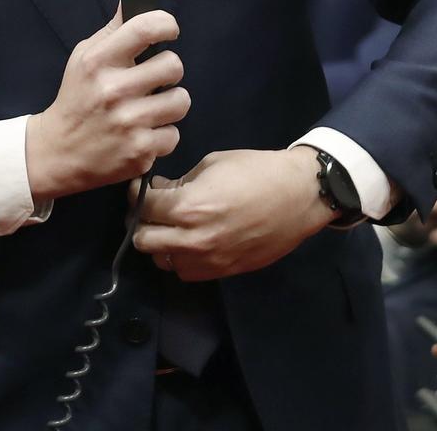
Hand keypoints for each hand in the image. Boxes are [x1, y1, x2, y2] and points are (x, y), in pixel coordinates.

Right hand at [26, 8, 187, 202]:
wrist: (57, 153)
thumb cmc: (77, 99)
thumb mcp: (84, 58)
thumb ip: (114, 30)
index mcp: (98, 62)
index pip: (145, 28)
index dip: (167, 24)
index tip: (169, 31)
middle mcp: (113, 91)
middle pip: (174, 65)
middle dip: (168, 72)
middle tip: (153, 80)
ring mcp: (128, 123)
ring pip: (181, 100)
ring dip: (170, 104)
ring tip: (150, 108)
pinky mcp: (139, 152)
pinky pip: (174, 135)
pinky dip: (162, 136)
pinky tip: (143, 134)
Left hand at [133, 147, 335, 281]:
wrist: (299, 196)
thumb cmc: (258, 171)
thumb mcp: (214, 164)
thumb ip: (182, 181)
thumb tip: (163, 191)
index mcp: (188, 207)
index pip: (143, 207)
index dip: (137, 194)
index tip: (141, 188)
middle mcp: (191, 240)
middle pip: (142, 239)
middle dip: (141, 221)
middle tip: (151, 209)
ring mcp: (206, 260)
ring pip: (161, 260)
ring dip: (160, 243)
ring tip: (170, 227)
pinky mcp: (221, 272)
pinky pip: (185, 272)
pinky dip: (180, 258)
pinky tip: (189, 242)